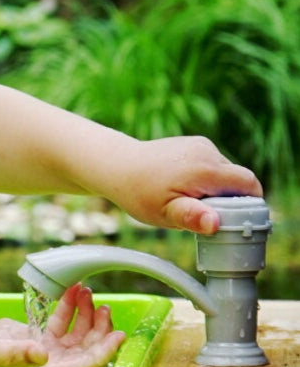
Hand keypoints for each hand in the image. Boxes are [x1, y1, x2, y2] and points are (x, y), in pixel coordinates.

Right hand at [0, 283, 124, 366]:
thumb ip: (19, 354)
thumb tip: (43, 353)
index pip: (84, 365)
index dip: (104, 351)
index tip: (118, 335)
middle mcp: (51, 365)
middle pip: (86, 349)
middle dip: (98, 328)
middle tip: (103, 306)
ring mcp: (45, 351)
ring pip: (76, 334)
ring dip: (85, 314)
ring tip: (86, 291)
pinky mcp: (37, 338)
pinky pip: (61, 323)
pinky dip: (68, 308)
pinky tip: (72, 292)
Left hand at [113, 136, 261, 234]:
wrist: (116, 165)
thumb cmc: (138, 193)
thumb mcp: (164, 213)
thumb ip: (192, 218)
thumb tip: (214, 223)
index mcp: (206, 169)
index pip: (250, 185)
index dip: (249, 204)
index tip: (235, 220)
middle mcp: (207, 152)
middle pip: (239, 179)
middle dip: (231, 199)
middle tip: (206, 214)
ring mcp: (201, 144)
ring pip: (226, 173)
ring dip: (217, 189)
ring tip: (190, 200)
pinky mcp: (194, 143)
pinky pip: (213, 165)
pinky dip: (207, 178)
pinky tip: (184, 187)